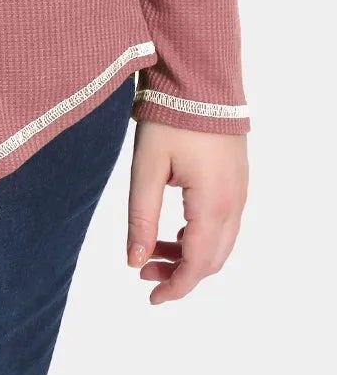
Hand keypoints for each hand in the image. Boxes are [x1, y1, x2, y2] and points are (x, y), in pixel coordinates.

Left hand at [126, 121, 247, 302]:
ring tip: (153, 251)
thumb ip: (141, 217)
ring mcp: (240, 191)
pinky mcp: (237, 179)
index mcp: (212, 205)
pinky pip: (224, 222)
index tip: (151, 297)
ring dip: (189, 255)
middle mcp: (234, 203)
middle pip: (211, 259)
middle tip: (144, 271)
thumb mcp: (146, 167)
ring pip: (220, 242)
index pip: (197, 265)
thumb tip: (135, 261)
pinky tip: (175, 229)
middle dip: (179, 273)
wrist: (199, 77)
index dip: (175, 287)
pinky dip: (201, 236)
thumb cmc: (170, 118)